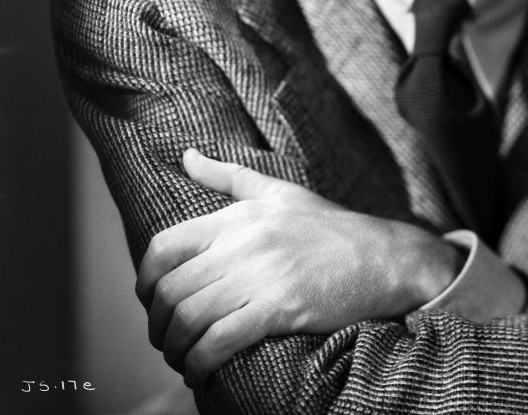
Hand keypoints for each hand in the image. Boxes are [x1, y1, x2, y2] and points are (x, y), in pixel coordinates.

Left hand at [136, 149, 461, 386]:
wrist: (382, 256)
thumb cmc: (328, 226)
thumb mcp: (277, 191)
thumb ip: (227, 175)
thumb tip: (186, 155)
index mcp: (238, 215)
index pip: (164, 246)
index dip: (144, 282)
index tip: (150, 301)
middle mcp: (243, 242)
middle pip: (171, 290)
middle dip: (157, 324)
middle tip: (165, 339)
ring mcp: (261, 275)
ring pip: (189, 318)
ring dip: (175, 348)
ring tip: (181, 358)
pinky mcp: (280, 307)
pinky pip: (220, 340)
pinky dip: (200, 361)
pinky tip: (201, 371)